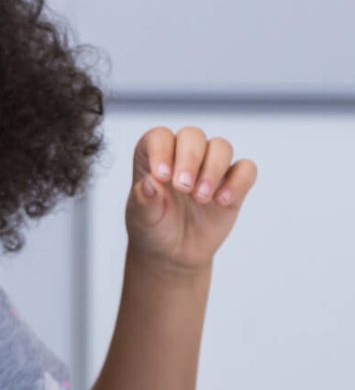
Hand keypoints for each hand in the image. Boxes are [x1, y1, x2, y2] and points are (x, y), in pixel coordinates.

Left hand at [125, 126, 256, 272]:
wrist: (175, 253)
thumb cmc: (154, 227)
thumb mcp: (142, 217)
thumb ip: (144, 199)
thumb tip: (151, 182)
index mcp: (154, 155)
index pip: (160, 137)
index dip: (162, 150)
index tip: (162, 176)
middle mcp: (183, 154)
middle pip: (193, 136)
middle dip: (190, 158)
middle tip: (183, 187)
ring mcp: (210, 166)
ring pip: (221, 147)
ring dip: (213, 169)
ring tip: (201, 198)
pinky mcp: (233, 182)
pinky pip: (246, 169)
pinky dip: (238, 182)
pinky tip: (223, 201)